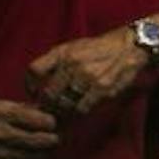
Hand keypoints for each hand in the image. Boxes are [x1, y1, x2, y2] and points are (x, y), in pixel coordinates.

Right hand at [0, 99, 58, 158]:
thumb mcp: (0, 106)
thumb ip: (26, 109)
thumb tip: (52, 114)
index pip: (42, 121)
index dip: (50, 122)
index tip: (50, 122)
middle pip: (43, 140)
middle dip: (51, 138)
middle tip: (52, 137)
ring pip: (38, 156)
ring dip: (44, 152)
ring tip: (42, 147)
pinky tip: (29, 156)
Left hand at [25, 31, 146, 117]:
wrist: (128, 46)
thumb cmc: (97, 49)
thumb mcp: (72, 47)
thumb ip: (54, 62)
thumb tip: (36, 85)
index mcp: (62, 52)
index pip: (34, 71)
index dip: (30, 86)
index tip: (35, 94)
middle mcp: (72, 64)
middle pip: (48, 94)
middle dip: (48, 105)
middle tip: (51, 109)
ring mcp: (87, 77)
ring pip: (65, 105)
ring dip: (64, 111)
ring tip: (67, 110)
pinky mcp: (102, 89)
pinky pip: (82, 109)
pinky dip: (79, 112)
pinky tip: (82, 108)